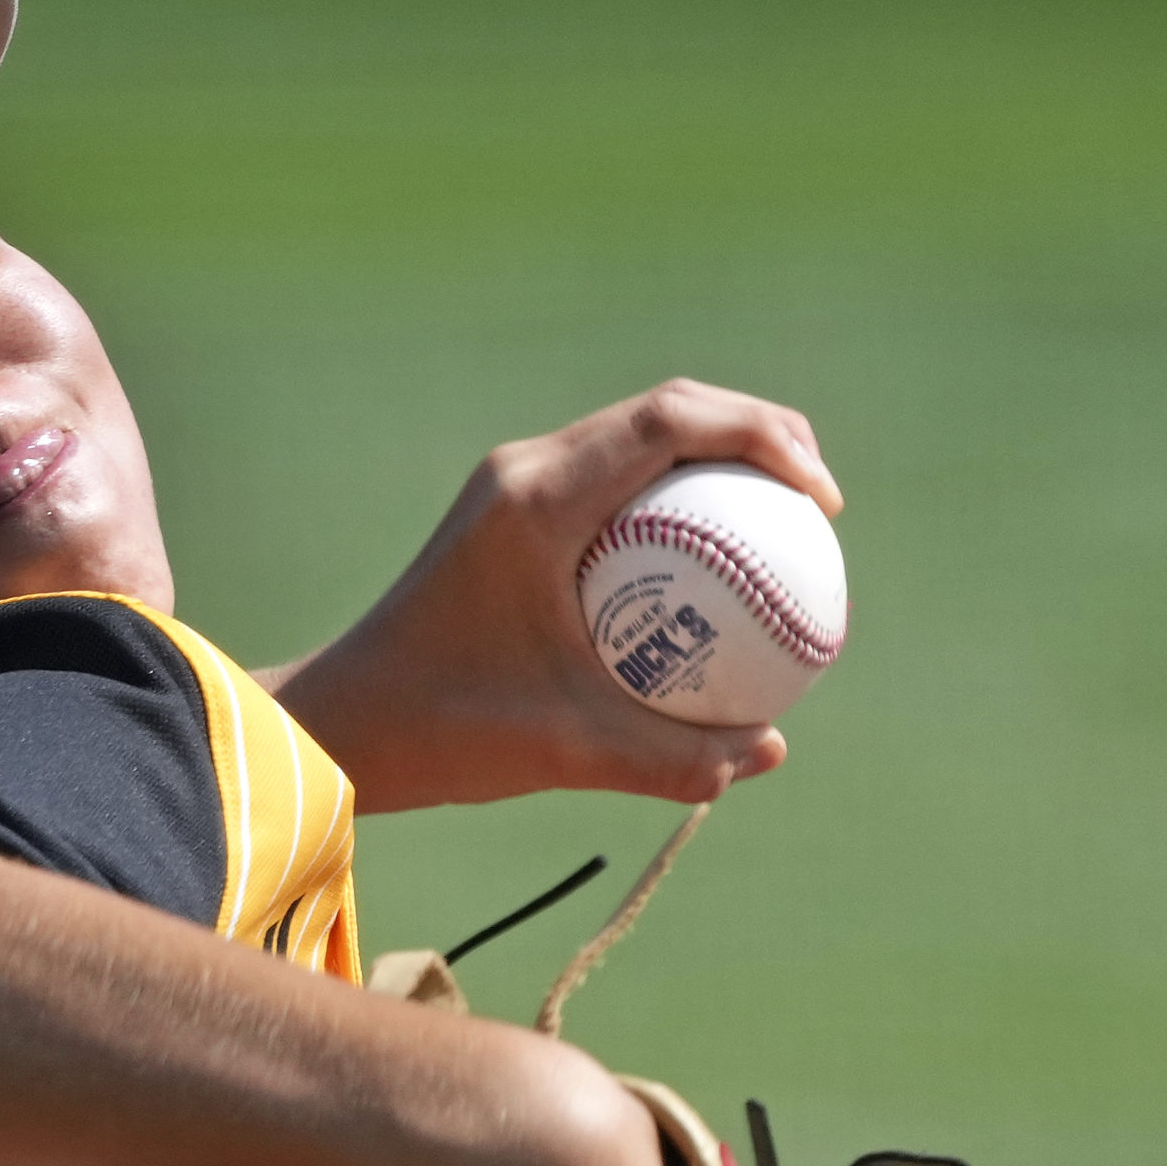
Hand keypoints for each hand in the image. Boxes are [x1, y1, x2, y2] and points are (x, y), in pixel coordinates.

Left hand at [266, 379, 841, 812]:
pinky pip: (615, 484)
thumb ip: (671, 756)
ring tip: (784, 527)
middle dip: (759, 436)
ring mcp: (515, 486)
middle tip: (820, 507)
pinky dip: (673, 505)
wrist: (343, 720)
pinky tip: (716, 574)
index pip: (673, 419)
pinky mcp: (511, 515)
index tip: (823, 504)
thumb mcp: (564, 750)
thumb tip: (769, 751)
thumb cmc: (441, 730)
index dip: (766, 437)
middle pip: (668, 410)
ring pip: (640, 438)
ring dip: (717, 463)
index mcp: (539, 497)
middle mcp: (526, 470)